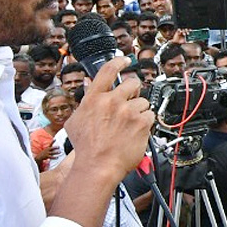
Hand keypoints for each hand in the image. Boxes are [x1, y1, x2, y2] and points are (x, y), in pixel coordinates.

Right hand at [63, 59, 154, 177]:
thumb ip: (85, 103)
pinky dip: (146, 122)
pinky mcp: (142, 122)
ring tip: (130, 125)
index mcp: (94, 99)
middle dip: (134, 90)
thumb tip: (90, 86)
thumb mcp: (75, 121)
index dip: (118, 62)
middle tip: (131, 101)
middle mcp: (112, 101)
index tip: (125, 60)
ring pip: (143, 102)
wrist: (98, 166)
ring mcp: (128, 111)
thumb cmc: (86, 148)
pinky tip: (137, 131)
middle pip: (132, 83)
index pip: (108, 70)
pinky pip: (151, 115)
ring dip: (139, 110)